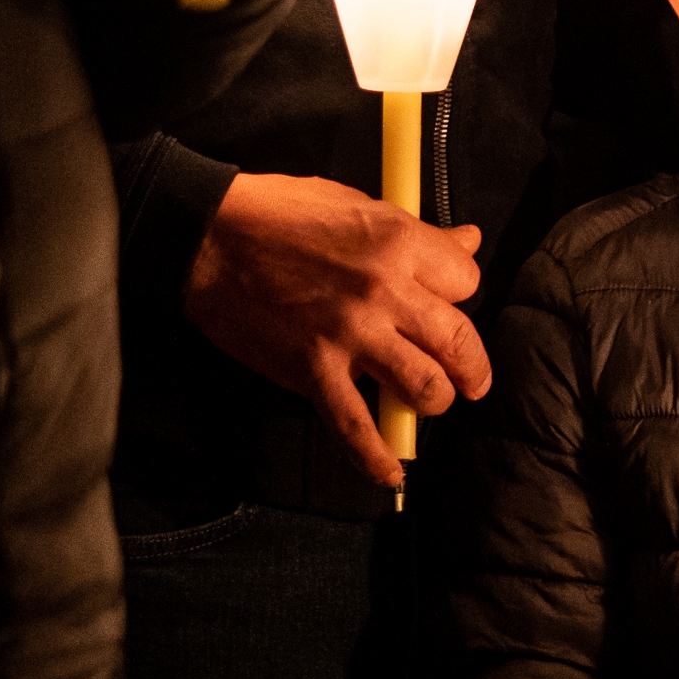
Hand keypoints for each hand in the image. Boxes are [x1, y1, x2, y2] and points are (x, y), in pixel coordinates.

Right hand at [181, 172, 488, 486]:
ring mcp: (350, 334)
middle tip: (469, 381)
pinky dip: (376, 457)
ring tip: (427, 403)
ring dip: (433, 402)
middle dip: (471, 369)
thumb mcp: (358, 205)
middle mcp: (385, 291)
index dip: (462, 297)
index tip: (449, 307)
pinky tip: (390, 473)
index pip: (467, 282)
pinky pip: (355, 426)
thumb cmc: (279, 213)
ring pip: (423, 387)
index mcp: (400, 242)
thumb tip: (469, 239)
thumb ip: (418, 232)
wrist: (207, 236)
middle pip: (458, 342)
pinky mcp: (313, 369)